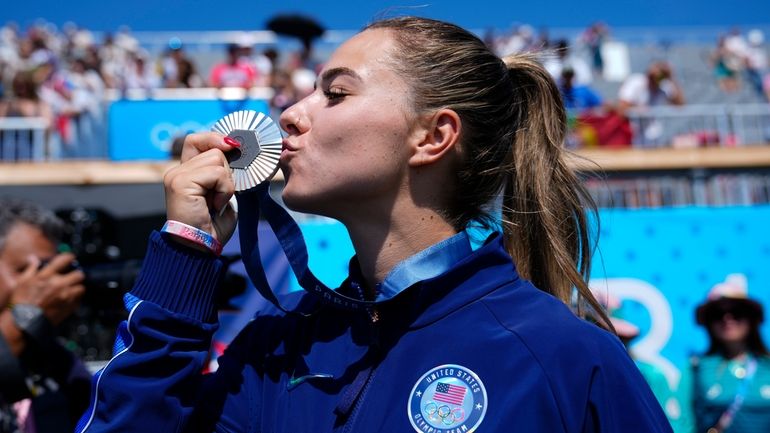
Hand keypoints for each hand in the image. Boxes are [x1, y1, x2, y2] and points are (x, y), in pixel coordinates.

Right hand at [1, 253, 84, 325]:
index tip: (70, 259)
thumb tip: (33, 258)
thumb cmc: (21, 302)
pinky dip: (76, 299)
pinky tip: (68, 299)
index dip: (69, 257)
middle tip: (72, 277)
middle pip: (79, 274)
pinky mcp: (69, 307)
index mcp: (46, 276)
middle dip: (76, 275)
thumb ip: (31, 268)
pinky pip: (79, 300)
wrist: (24, 321)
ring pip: (81, 288)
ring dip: (77, 288)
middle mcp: (58, 284)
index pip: (65, 259)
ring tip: (71, 290)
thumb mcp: (22, 282)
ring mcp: (65, 296)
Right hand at [164, 132, 238, 247]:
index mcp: (186, 173)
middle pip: (214, 150)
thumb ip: (222, 174)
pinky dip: (224, 189)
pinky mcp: (181, 182)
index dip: (215, 139)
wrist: (199, 248)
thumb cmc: (212, 227)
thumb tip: (235, 153)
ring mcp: (177, 176)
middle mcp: (177, 172)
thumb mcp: (221, 194)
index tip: (233, 147)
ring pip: (217, 160)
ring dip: (226, 183)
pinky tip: (215, 205)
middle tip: (220, 196)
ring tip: (217, 202)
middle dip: (227, 173)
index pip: (197, 140)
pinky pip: (216, 173)